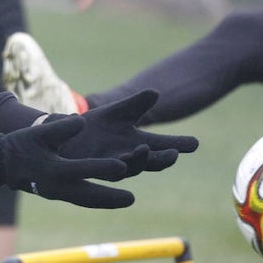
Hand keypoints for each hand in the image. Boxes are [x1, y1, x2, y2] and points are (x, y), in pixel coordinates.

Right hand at [0, 115, 135, 208]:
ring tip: (126, 200)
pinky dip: (95, 200)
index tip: (123, 166)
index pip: (83, 170)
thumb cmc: (20, 145)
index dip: (103, 168)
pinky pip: (80, 200)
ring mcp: (56, 193)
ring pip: (86, 201)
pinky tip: (107, 199)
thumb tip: (82, 121)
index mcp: (54, 169)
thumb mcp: (40, 133)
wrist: (1, 164)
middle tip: (131, 199)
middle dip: (111, 197)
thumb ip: (62, 128)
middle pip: (89, 195)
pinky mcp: (56, 194)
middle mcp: (57, 186)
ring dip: (106, 201)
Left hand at [57, 89, 197, 176]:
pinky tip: (122, 160)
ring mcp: (111, 164)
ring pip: (130, 168)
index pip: (162, 146)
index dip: (178, 145)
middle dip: (163, 158)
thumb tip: (155, 92)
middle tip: (175, 153)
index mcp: (136, 143)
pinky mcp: (93, 169)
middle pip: (151, 162)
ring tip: (146, 149)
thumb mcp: (117, 111)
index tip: (195, 143)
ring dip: (139, 160)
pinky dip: (115, 165)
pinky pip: (106, 170)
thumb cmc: (95, 125)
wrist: (67, 136)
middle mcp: (127, 157)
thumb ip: (136, 103)